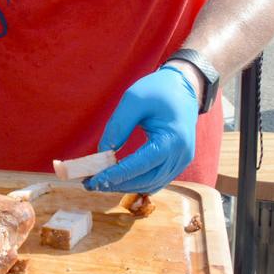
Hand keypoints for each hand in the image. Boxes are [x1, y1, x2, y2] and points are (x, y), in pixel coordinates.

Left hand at [84, 65, 198, 193]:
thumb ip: (118, 126)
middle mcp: (181, 155)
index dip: (116, 175)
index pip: (141, 164)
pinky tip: (117, 179)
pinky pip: (157, 180)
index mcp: (172, 139)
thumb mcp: (133, 100)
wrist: (184, 88)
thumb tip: (103, 152)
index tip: (94, 180)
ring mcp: (182, 161)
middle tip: (89, 183)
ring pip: (151, 184)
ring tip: (99, 182)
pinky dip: (137, 182)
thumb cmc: (157, 90)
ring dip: (125, 186)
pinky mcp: (178, 162)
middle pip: (146, 180)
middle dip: (117, 184)